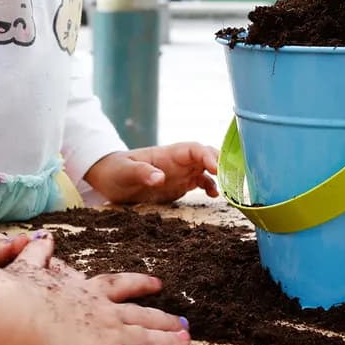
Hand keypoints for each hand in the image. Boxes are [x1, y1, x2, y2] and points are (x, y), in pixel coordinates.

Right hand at [1, 238, 189, 344]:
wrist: (17, 314)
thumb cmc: (18, 292)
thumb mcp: (28, 265)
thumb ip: (39, 252)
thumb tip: (43, 236)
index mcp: (87, 292)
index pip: (120, 286)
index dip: (141, 284)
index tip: (157, 283)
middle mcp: (104, 312)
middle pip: (142, 315)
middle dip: (163, 319)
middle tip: (183, 321)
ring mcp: (110, 335)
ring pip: (148, 337)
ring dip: (170, 340)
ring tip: (187, 341)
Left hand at [84, 144, 219, 204]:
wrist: (109, 179)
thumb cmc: (115, 170)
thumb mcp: (124, 172)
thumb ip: (142, 173)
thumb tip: (160, 178)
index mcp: (168, 153)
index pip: (194, 149)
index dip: (208, 156)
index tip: (218, 168)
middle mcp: (179, 161)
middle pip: (207, 156)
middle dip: (223, 164)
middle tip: (235, 178)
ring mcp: (181, 172)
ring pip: (208, 168)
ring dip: (221, 175)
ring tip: (231, 188)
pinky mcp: (181, 184)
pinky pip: (202, 181)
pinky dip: (212, 187)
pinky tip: (215, 196)